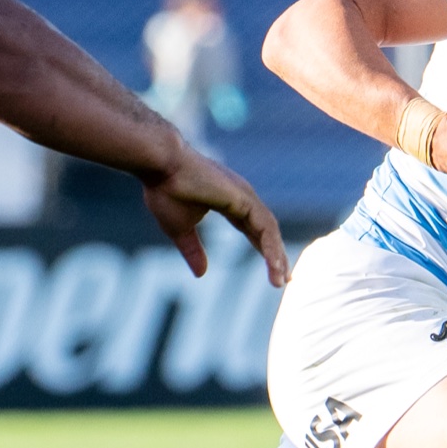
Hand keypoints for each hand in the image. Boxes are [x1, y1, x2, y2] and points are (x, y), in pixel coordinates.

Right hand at [140, 148, 289, 285]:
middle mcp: (241, 197)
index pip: (252, 230)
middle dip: (276, 256)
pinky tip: (276, 265)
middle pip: (265, 231)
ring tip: (282, 281)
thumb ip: (193, 250)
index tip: (274, 271)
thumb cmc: (165, 190)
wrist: (160, 166)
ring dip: (277, 257)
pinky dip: (272, 247)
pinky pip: (265, 227)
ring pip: (269, 231)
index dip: (263, 249)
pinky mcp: (244, 198)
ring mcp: (245, 196)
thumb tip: (201, 274)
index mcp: (228, 202)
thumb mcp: (179, 230)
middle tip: (286, 280)